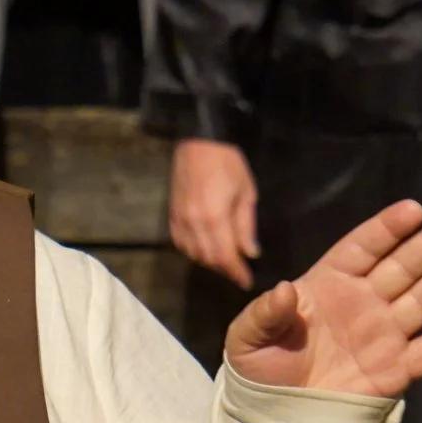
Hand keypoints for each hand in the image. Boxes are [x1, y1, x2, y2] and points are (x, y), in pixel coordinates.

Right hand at [170, 138, 260, 289]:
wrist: (199, 140)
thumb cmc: (228, 162)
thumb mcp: (246, 191)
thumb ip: (246, 226)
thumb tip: (250, 253)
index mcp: (214, 218)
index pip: (225, 257)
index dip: (236, 273)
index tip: (247, 282)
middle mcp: (193, 224)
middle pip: (208, 259)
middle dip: (224, 269)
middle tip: (239, 271)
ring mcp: (179, 220)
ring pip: (192, 253)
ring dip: (209, 261)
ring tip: (224, 260)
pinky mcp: (171, 214)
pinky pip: (180, 242)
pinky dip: (192, 251)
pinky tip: (203, 248)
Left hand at [224, 200, 421, 396]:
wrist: (273, 417)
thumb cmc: (259, 368)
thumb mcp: (247, 338)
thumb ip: (265, 312)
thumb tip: (285, 290)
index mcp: (328, 284)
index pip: (363, 248)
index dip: (387, 229)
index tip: (413, 210)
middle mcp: (363, 302)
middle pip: (402, 267)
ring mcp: (383, 334)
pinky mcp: (396, 369)